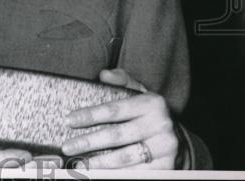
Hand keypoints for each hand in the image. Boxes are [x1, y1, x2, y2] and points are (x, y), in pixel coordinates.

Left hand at [61, 68, 179, 168]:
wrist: (177, 138)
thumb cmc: (148, 113)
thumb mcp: (139, 91)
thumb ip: (122, 80)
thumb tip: (104, 75)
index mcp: (151, 103)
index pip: (114, 110)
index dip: (90, 115)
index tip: (69, 120)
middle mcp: (160, 125)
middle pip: (116, 136)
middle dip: (88, 142)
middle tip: (67, 147)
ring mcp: (164, 148)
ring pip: (125, 157)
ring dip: (100, 163)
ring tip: (80, 163)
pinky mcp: (167, 167)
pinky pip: (136, 173)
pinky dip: (117, 174)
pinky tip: (100, 173)